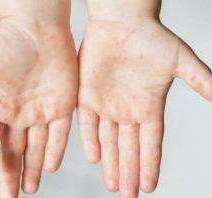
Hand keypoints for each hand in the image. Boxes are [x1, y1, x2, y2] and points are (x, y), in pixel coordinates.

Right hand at [0, 17, 77, 196]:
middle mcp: (19, 114)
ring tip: (29, 188)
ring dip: (33, 168)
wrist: (39, 27)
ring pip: (37, 146)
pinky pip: (59, 132)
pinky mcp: (61, 105)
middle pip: (13, 150)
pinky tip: (51, 165)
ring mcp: (41, 111)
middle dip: (11, 173)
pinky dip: (55, 149)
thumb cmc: (8, 38)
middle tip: (10, 197)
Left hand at [78, 19, 211, 196]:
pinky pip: (88, 124)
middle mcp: (127, 110)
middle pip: (129, 149)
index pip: (151, 144)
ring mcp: (107, 104)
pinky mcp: (88, 96)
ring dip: (112, 164)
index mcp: (149, 106)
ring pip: (109, 141)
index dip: (151, 164)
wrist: (120, 23)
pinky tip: (95, 158)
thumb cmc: (150, 38)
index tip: (150, 186)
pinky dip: (90, 141)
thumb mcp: (180, 61)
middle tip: (129, 195)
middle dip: (130, 172)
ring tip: (114, 185)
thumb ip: (200, 81)